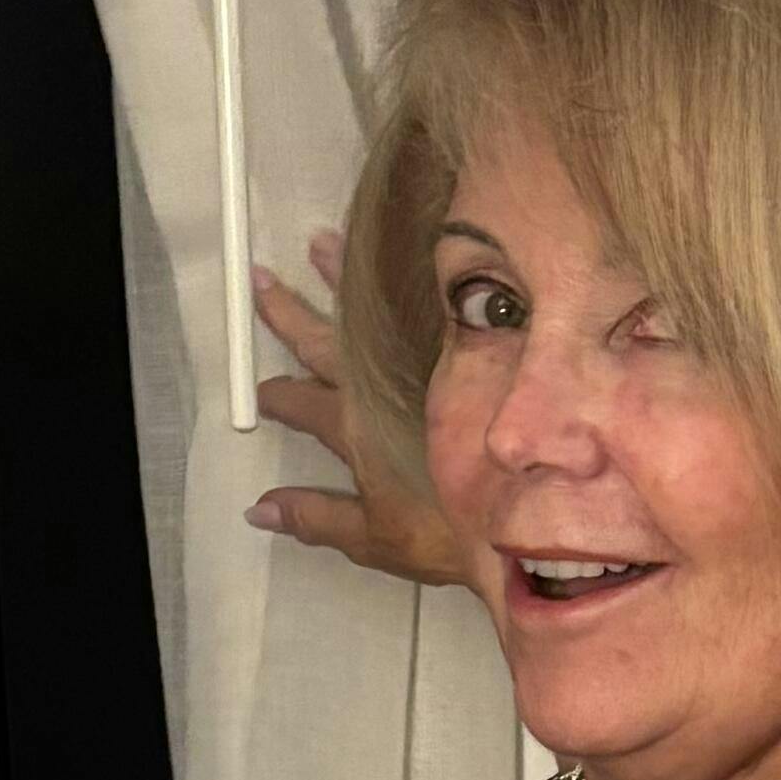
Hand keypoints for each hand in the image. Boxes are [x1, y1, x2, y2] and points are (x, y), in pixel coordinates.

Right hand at [246, 233, 468, 588]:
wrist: (519, 517)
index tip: (263, 388)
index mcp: (353, 430)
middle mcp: (378, 388)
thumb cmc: (447, 534)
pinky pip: (428, 305)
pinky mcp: (459, 355)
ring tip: (322, 242)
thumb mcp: (374, 538)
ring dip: (340, 278)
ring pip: (369, 314)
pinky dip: (408, 278)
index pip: (302, 404)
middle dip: (288, 313)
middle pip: (323, 343)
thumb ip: (317, 517)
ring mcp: (417, 365)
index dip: (279, 396)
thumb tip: (261, 509)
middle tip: (262, 279)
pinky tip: (405, 254)